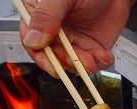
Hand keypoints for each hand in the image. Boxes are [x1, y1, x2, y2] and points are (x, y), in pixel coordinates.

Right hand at [19, 0, 134, 76]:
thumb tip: (33, 40)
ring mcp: (74, 43)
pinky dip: (99, 63)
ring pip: (74, 64)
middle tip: (80, 61)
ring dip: (84, 65)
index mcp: (41, 19)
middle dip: (67, 63)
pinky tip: (105, 55)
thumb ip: (46, 15)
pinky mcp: (92, 49)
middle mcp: (55, 34)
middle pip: (53, 58)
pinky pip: (93, 63)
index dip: (40, 57)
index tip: (51, 65)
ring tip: (96, 57)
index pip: (31, 43)